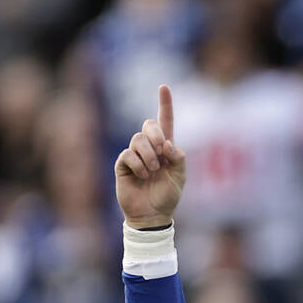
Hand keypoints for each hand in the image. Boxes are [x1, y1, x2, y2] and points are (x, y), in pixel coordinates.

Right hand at [115, 84, 186, 228]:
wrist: (152, 215)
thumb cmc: (167, 197)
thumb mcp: (180, 177)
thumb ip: (178, 158)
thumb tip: (167, 143)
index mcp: (166, 148)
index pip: (165, 122)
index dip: (165, 104)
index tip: (164, 87)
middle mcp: (149, 148)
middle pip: (149, 125)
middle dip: (156, 134)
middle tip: (162, 151)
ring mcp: (135, 155)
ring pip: (138, 139)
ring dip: (149, 155)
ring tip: (152, 172)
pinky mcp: (123, 164)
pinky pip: (128, 154)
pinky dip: (138, 164)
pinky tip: (142, 175)